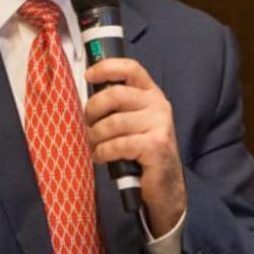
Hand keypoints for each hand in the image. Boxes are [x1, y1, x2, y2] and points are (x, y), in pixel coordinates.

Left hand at [84, 58, 185, 235]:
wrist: (165, 185)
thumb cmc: (143, 152)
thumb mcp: (134, 122)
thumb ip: (119, 106)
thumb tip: (89, 94)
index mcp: (151, 94)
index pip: (130, 68)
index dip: (106, 68)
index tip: (89, 76)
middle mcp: (158, 105)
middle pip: (115, 94)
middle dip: (93, 110)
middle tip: (88, 123)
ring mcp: (159, 124)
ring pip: (113, 122)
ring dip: (96, 136)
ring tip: (94, 145)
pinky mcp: (156, 145)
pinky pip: (118, 144)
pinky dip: (103, 152)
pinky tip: (102, 157)